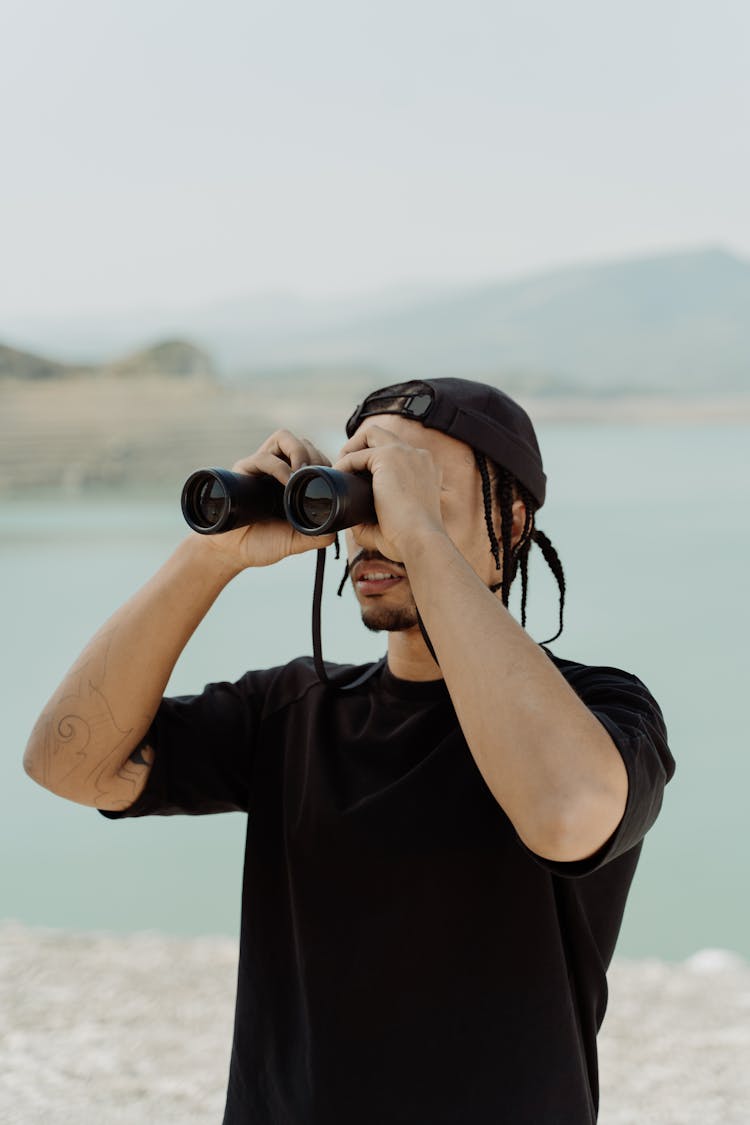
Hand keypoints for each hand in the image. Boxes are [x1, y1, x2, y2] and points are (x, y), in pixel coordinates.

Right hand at [193, 430, 335, 568]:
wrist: (231, 552)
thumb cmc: (262, 543)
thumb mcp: (296, 541)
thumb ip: (316, 536)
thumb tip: (335, 532)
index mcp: (292, 480)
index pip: (314, 456)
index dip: (325, 463)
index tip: (330, 480)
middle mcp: (277, 468)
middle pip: (302, 442)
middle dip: (315, 455)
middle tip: (317, 477)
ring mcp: (260, 467)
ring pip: (284, 437)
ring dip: (300, 451)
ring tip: (303, 474)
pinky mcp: (243, 470)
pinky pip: (264, 456)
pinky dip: (279, 466)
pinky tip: (288, 482)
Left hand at [333, 425, 444, 562]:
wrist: (421, 540)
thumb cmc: (411, 540)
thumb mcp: (396, 523)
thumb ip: (375, 519)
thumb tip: (353, 521)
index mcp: (425, 470)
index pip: (398, 453)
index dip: (375, 462)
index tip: (359, 478)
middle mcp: (419, 457)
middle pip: (385, 436)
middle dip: (361, 446)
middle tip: (346, 468)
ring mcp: (406, 453)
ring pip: (372, 434)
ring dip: (352, 447)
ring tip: (339, 467)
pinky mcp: (390, 456)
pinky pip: (359, 453)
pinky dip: (346, 463)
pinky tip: (339, 477)